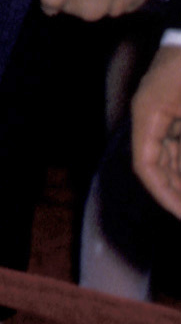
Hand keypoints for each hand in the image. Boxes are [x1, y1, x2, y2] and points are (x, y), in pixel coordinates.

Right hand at [131, 41, 180, 218]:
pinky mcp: (175, 110)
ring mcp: (164, 113)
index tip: (180, 213)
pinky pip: (175, 142)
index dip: (164, 194)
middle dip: (174, 190)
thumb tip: (178, 172)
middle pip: (157, 165)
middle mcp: (151, 117)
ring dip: (179, 177)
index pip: (146, 166)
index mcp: (148, 115)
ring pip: (168, 156)